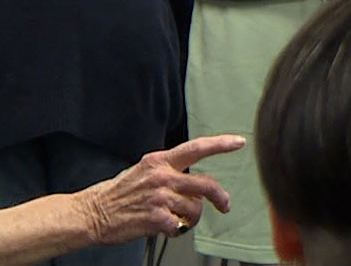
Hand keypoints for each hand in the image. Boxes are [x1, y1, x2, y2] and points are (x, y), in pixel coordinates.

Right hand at [77, 134, 243, 244]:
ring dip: (191, 217)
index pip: (197, 147)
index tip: (239, 142)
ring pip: (195, 207)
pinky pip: (181, 225)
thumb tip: (191, 179)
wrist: (90, 214)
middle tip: (224, 204)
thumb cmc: (116, 194)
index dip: (221, 144)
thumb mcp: (142, 171)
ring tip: (178, 219)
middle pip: (206, 183)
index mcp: (159, 161)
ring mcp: (160, 197)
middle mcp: (162, 176)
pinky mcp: (156, 218)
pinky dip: (178, 230)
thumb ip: (168, 171)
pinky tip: (167, 228)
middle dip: (220, 196)